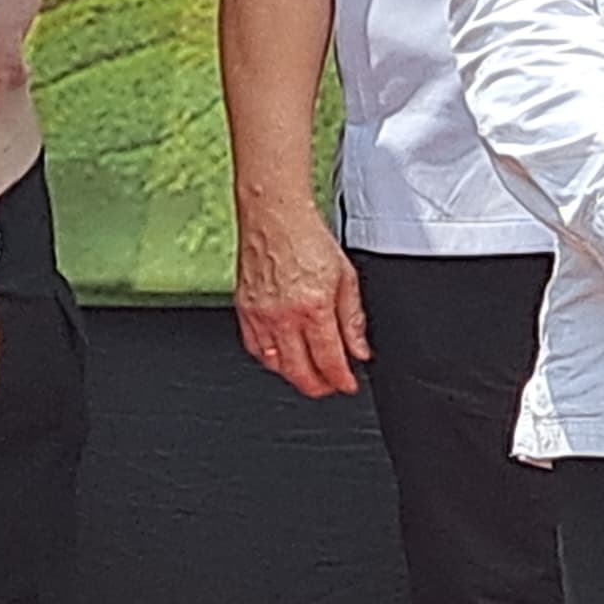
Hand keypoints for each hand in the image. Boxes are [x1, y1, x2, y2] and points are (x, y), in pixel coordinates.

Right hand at [234, 209, 370, 397]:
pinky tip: (281, 357)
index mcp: (313, 308)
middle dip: (318, 385)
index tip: (348, 385)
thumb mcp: (346, 278)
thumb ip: (353, 320)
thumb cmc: (307, 239)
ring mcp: (259, 314)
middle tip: (331, 385)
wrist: (274, 217)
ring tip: (309, 374)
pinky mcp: (243, 308)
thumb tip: (360, 349)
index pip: (329, 360)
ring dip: (293, 375)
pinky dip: (269, 359)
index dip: (341, 381)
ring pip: (274, 364)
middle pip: (299, 371)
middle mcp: (283, 316)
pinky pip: (254, 347)